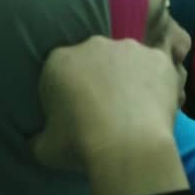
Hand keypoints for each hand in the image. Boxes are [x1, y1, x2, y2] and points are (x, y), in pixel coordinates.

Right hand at [31, 37, 187, 194]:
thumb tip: (35, 140)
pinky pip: (157, 68)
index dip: (67, 92)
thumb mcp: (44, 149)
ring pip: (127, 60)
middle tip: (106, 111)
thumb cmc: (80, 145)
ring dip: (128, 78)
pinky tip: (157, 105)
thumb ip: (38, 138)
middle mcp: (93, 46)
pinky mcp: (158, 58)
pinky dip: (157, 82)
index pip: (59, 71)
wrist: (128, 146)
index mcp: (59, 62)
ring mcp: (128, 48)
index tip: (74, 114)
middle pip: (94, 60)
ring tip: (134, 109)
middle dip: (98, 80)